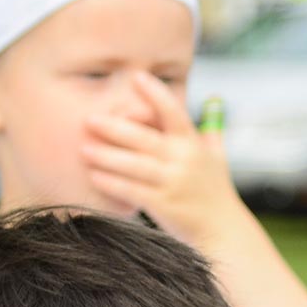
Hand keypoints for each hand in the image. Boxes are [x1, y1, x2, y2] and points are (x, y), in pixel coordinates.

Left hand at [81, 72, 243, 243]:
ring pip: (134, 165)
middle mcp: (183, 160)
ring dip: (106, 156)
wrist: (223, 230)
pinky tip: (94, 177)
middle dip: (115, 128)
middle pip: (144, 138)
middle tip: (89, 119)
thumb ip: (210, 132)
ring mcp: (173, 183)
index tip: (136, 76)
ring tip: (84, 149)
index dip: (155, 93)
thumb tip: (213, 101)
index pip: (173, 111)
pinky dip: (112, 183)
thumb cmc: (216, 192)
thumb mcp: (217, 158)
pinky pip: (132, 191)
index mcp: (193, 143)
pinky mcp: (164, 205)